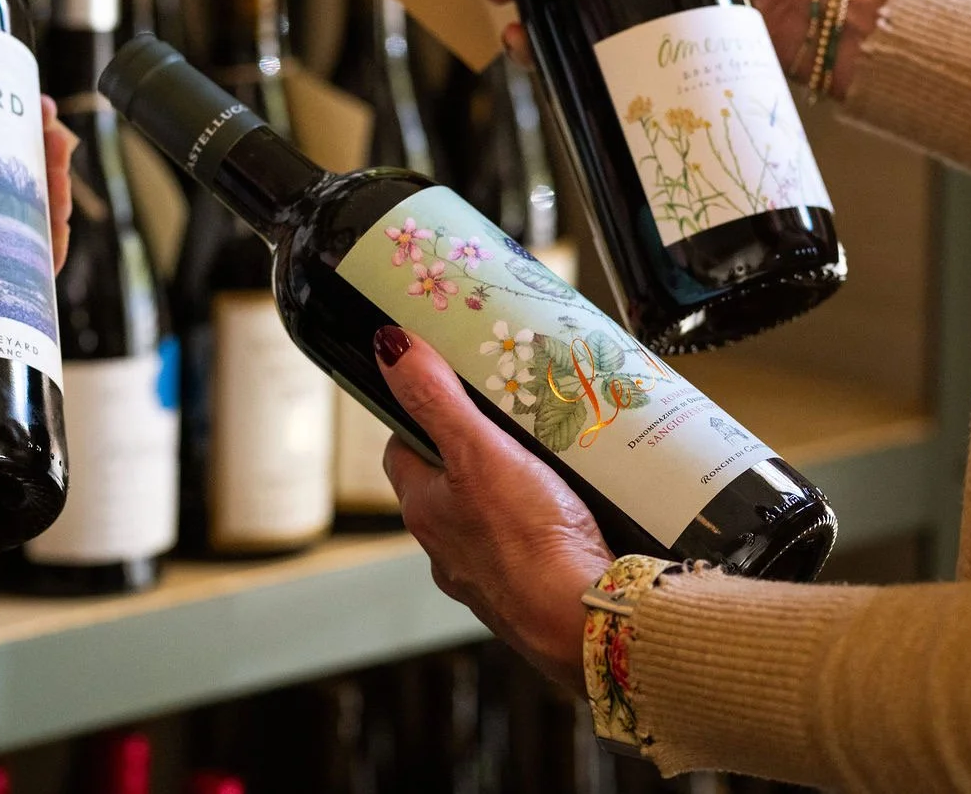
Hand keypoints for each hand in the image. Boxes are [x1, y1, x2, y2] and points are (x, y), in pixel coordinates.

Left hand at [0, 0, 78, 400]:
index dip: (8, 115)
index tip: (29, 93)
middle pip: (5, 179)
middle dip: (43, 151)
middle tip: (52, 129)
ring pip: (20, 226)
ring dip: (54, 194)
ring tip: (57, 167)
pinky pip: (14, 283)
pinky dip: (48, 255)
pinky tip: (58, 228)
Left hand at [376, 324, 614, 692]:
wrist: (580, 622)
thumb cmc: (529, 540)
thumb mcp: (479, 451)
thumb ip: (436, 400)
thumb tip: (390, 349)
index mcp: (424, 510)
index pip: (402, 449)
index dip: (420, 417)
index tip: (447, 392)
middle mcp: (446, 547)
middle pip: (446, 483)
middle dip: (472, 454)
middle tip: (509, 422)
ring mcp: (485, 574)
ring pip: (486, 518)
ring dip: (508, 492)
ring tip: (547, 464)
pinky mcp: (525, 592)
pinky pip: (524, 547)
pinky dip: (539, 528)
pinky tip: (570, 515)